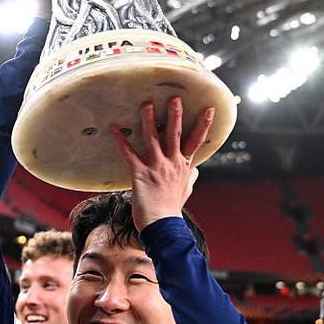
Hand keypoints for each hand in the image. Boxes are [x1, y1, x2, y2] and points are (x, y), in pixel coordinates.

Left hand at [110, 96, 213, 231]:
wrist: (163, 226)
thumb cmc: (172, 210)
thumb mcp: (185, 192)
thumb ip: (190, 178)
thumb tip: (197, 170)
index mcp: (184, 166)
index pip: (196, 141)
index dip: (203, 125)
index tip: (209, 109)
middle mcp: (172, 163)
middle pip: (175, 134)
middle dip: (175, 114)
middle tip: (175, 97)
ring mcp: (157, 167)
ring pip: (153, 138)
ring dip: (149, 119)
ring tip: (145, 103)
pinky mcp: (141, 173)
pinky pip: (129, 153)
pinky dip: (121, 140)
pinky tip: (114, 129)